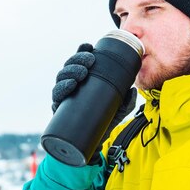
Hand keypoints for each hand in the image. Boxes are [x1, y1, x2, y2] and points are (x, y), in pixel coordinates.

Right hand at [51, 43, 136, 163]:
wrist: (95, 143)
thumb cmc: (104, 121)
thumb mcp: (119, 110)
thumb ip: (127, 101)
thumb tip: (133, 90)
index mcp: (84, 81)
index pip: (80, 62)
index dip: (82, 51)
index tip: (89, 46)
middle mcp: (72, 86)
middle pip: (70, 66)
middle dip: (78, 59)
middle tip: (89, 60)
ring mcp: (64, 97)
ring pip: (61, 78)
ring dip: (70, 71)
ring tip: (82, 73)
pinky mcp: (59, 109)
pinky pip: (57, 96)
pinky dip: (62, 88)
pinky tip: (70, 85)